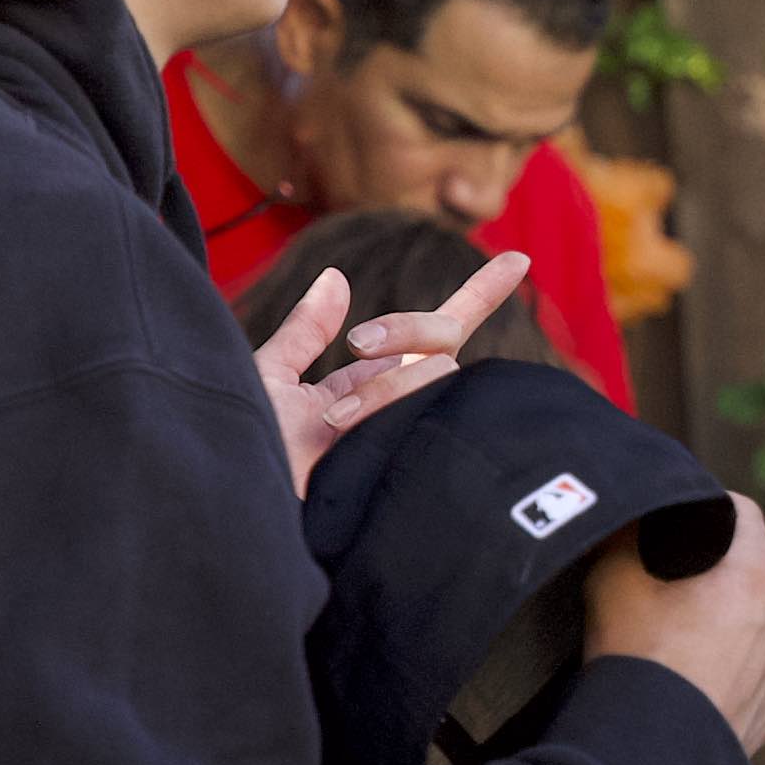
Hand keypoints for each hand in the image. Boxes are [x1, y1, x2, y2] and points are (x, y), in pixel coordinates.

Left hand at [254, 250, 531, 498]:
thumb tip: (336, 277)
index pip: (437, 334)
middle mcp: (399, 404)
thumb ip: (304, 332)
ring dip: (379, 386)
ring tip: (328, 423)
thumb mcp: (267, 379)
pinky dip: (380, 401)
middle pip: (443, 338)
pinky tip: (342, 429)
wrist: (246, 506)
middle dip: (406, 329)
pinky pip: (422, 400)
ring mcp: (412, 428)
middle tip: (356, 344)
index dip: (481, 293)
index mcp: (366, 385)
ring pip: (436, 371)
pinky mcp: (416, 452)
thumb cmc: (249, 451)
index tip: (518, 258)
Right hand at [587, 496, 764, 755]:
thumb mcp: (614, 576)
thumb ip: (627, 535)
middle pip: (747, 573)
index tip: (677, 519)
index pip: (743, 512)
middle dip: (711, 572)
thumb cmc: (637, 656)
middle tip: (663, 583)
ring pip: (749, 629)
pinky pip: (744, 679)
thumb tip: (630, 519)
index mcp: (757, 575)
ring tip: (669, 643)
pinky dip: (720, 675)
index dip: (708, 506)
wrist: (649, 756)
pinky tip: (682, 685)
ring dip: (719, 626)